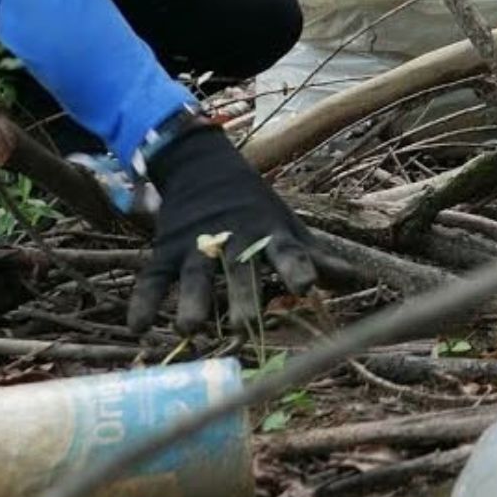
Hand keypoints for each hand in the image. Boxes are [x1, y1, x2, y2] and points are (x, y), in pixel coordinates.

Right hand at [126, 123, 322, 336]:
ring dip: (192, 301)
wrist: (204, 166)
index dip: (297, 268)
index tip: (306, 288)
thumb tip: (358, 279)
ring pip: (194, 275)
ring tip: (190, 330)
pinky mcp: (165, 250)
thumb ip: (316, 256)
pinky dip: (143, 301)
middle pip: (238, 271)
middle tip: (245, 327)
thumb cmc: (257, 208)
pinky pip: (152, 278)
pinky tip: (138, 328)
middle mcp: (234, 240)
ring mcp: (196, 246)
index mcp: (268, 235)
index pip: (287, 252)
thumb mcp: (288, 226)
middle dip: (242, 297)